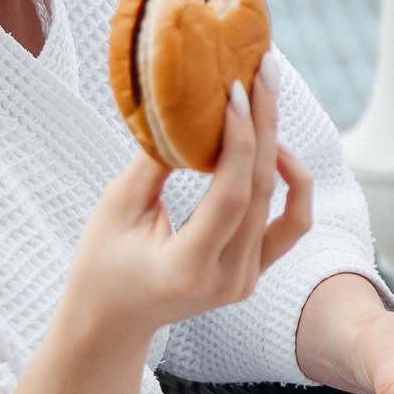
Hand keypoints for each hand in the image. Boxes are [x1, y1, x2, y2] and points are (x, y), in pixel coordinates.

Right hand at [66, 68, 312, 345]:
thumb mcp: (117, 209)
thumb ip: (156, 162)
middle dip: (265, 124)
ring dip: (278, 146)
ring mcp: (247, 280)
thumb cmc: (103, 264)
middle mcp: (228, 279)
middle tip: (264, 72)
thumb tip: (187, 105)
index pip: (232, 196)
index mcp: (188, 268)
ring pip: (281, 204)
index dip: (240, 139)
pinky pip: (289, 223)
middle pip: (262, 192)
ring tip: (266, 100)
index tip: (236, 89)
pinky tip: (275, 150)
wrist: (113, 321)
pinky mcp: (255, 272)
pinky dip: (289, 184)